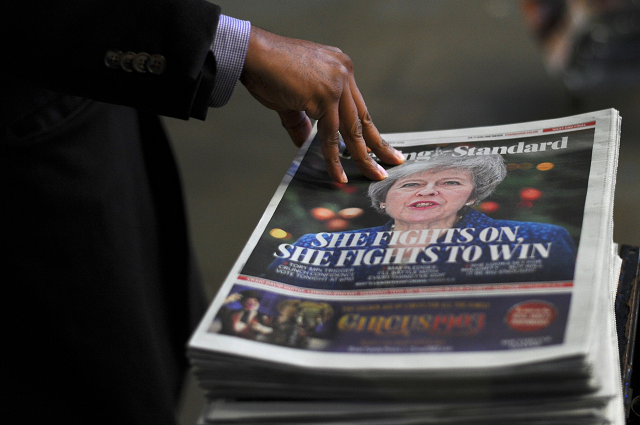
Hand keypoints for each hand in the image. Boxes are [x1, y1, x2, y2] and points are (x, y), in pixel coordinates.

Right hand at [240, 26, 404, 182]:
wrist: (252, 54)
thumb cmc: (267, 70)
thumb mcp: (291, 99)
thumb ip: (303, 121)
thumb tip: (306, 141)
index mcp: (340, 69)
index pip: (358, 106)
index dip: (368, 129)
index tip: (378, 145)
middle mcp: (343, 73)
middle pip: (363, 117)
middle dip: (378, 144)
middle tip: (393, 161)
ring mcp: (336, 83)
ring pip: (353, 129)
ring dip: (363, 156)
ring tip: (373, 175)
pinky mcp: (325, 96)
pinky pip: (331, 135)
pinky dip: (333, 157)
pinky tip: (338, 174)